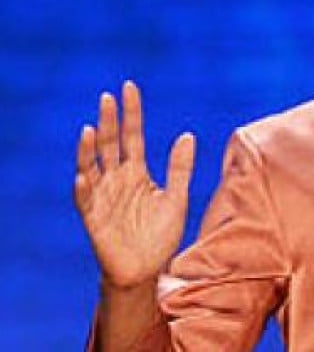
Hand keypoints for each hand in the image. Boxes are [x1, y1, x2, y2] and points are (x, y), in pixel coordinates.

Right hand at [74, 81, 195, 288]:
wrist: (146, 270)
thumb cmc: (159, 235)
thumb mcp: (177, 198)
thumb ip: (180, 168)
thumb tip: (187, 134)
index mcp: (138, 172)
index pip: (133, 136)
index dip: (132, 113)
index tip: (129, 87)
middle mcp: (118, 179)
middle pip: (111, 144)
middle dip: (109, 121)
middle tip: (108, 97)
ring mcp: (103, 197)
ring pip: (92, 166)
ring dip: (89, 149)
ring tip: (91, 130)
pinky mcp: (93, 218)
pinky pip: (85, 200)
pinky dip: (83, 187)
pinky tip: (83, 174)